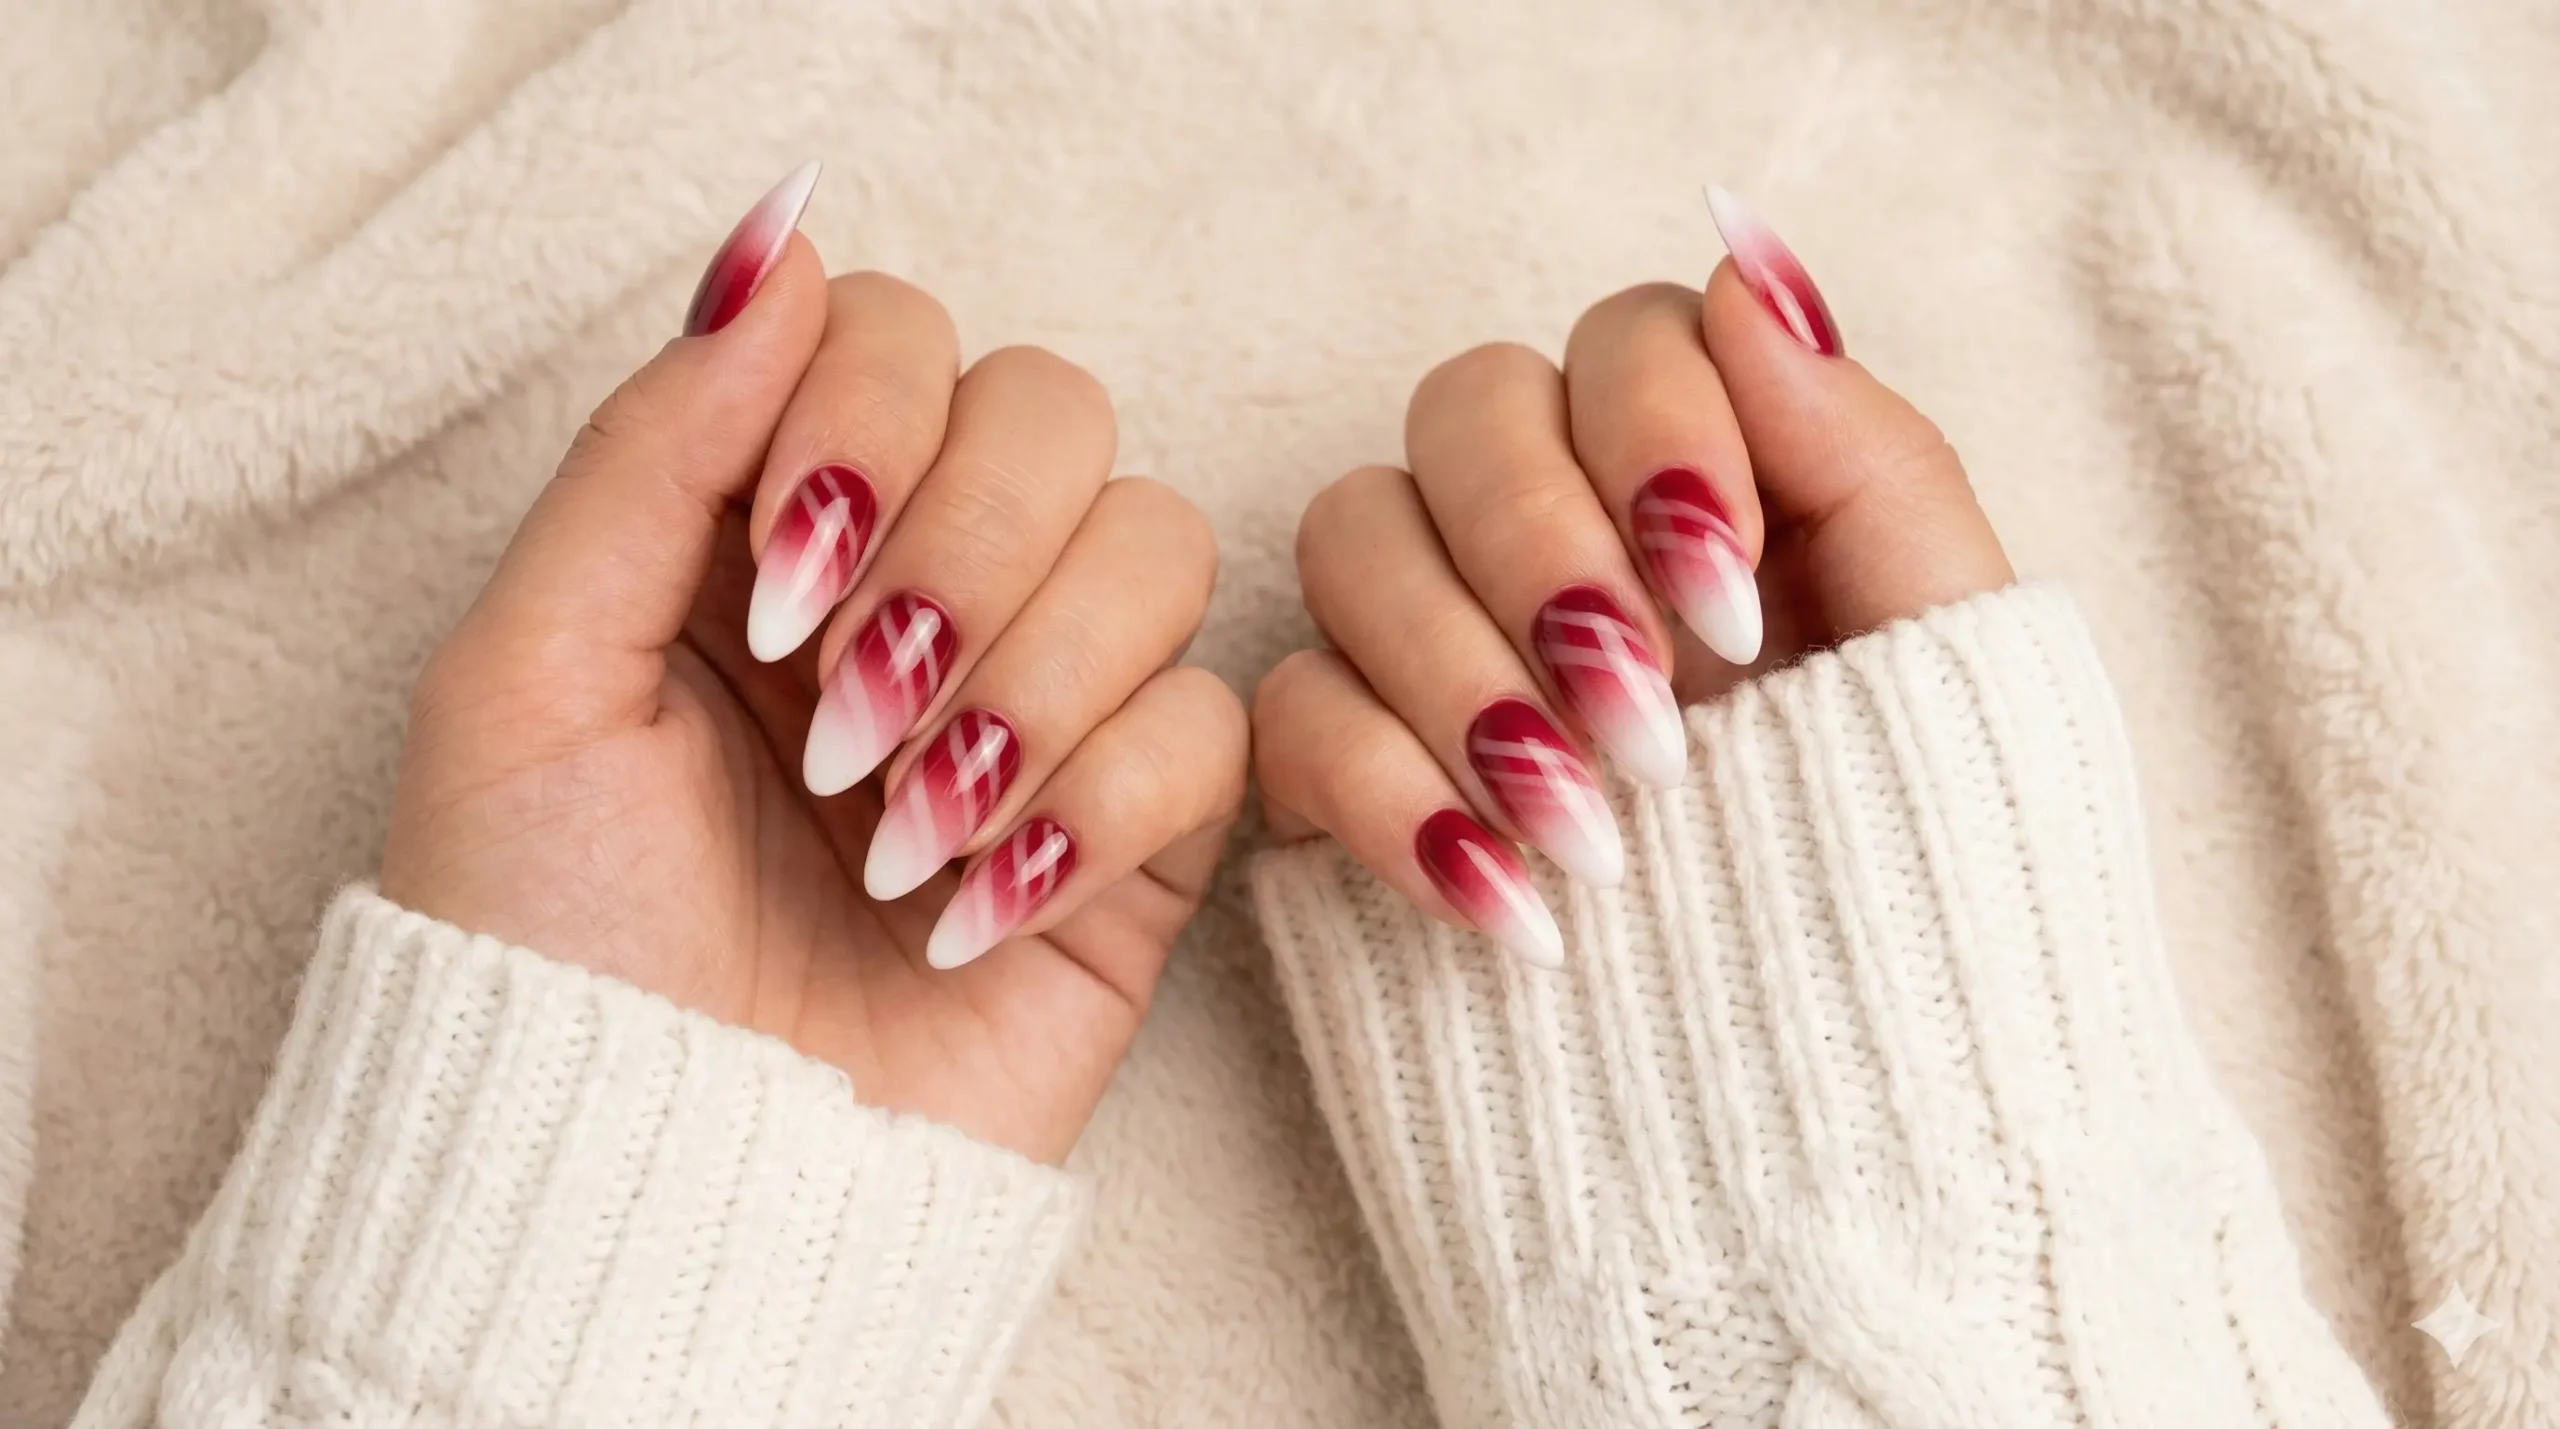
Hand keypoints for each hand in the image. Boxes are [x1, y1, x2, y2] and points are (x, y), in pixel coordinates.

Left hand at [381, 167, 1245, 1162]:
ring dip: (1026, 686)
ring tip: (898, 837)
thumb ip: (654, 453)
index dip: (869, 417)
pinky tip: (975, 912)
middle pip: (1058, 412)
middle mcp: (919, 592)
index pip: (903, 337)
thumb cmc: (553, 948)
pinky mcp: (1138, 837)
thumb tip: (778, 255)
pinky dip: (1099, 807)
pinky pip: (1211, 725)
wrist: (655, 1192)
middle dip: (960, 552)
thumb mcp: (529, 675)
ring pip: (1160, 546)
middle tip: (845, 715)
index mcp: (770, 533)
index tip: (780, 579)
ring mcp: (1040, 707)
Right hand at [1255, 189, 2011, 965]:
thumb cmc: (1911, 871)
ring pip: (1352, 533)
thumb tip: (1749, 269)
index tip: (1731, 602)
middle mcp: (1560, 538)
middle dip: (1545, 547)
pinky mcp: (1349, 772)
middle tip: (1652, 723)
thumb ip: (1864, 452)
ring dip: (1463, 674)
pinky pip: (1288, 711)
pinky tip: (1502, 900)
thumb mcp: (1941, 663)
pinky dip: (1385, 796)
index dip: (1658, 435)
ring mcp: (1442, 648)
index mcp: (1706, 488)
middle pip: (1466, 404)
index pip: (1625, 338)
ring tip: (1599, 838)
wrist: (1838, 1106)